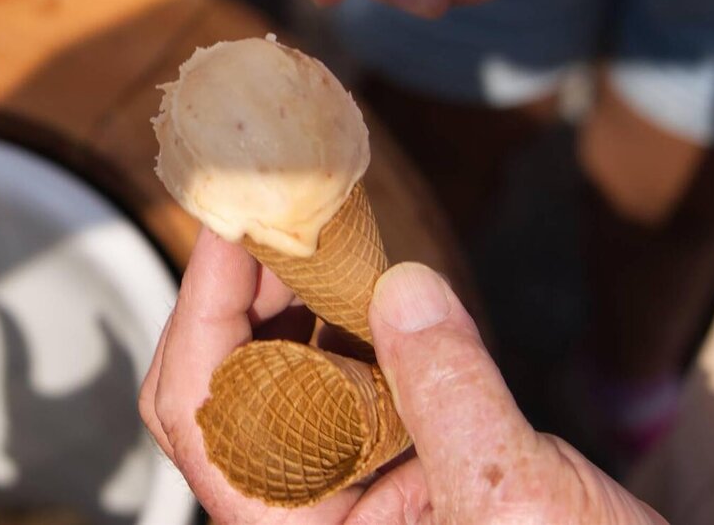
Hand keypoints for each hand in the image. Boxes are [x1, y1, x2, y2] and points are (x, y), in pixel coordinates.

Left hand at [141, 232, 667, 523]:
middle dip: (236, 296)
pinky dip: (331, 329)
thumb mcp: (512, 497)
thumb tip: (401, 288)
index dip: (204, 307)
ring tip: (311, 240)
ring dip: (280, 305)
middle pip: (215, 390)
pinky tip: (355, 286)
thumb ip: (451, 392)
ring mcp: (329, 496)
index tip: (229, 224)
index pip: (201, 413)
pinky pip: (324, 389)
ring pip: (264, 383)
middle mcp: (296, 515)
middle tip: (270, 219)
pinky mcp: (372, 475)